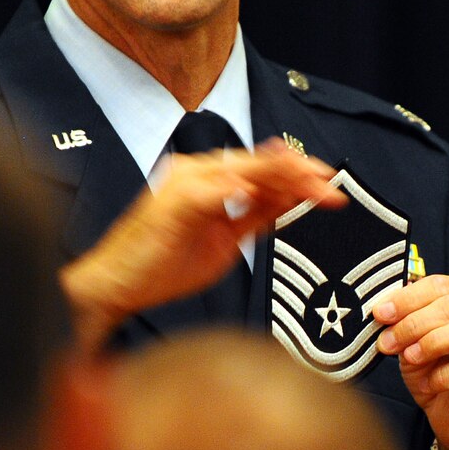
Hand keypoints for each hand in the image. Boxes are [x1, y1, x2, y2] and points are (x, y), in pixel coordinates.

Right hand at [61, 139, 345, 348]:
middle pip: (258, 164)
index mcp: (208, 179)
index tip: (329, 184)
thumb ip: (256, 217)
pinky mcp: (171, 202)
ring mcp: (182, 183)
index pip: (261, 169)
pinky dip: (238, 189)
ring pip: (242, 170)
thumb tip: (291, 201)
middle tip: (331, 184)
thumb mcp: (226, 241)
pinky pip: (210, 190)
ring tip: (313, 185)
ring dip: (282, 177)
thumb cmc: (162, 266)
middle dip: (299, 173)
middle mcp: (195, 172)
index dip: (297, 174)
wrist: (117, 285)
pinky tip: (263, 193)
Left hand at [373, 275, 448, 449]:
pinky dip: (443, 374)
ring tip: (410, 357)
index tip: (381, 313)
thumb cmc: (442, 376)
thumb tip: (383, 309)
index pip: (443, 284)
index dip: (408, 298)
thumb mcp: (417, 342)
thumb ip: (407, 321)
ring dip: (433, 342)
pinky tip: (430, 383)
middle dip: (414, 322)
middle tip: (389, 341)